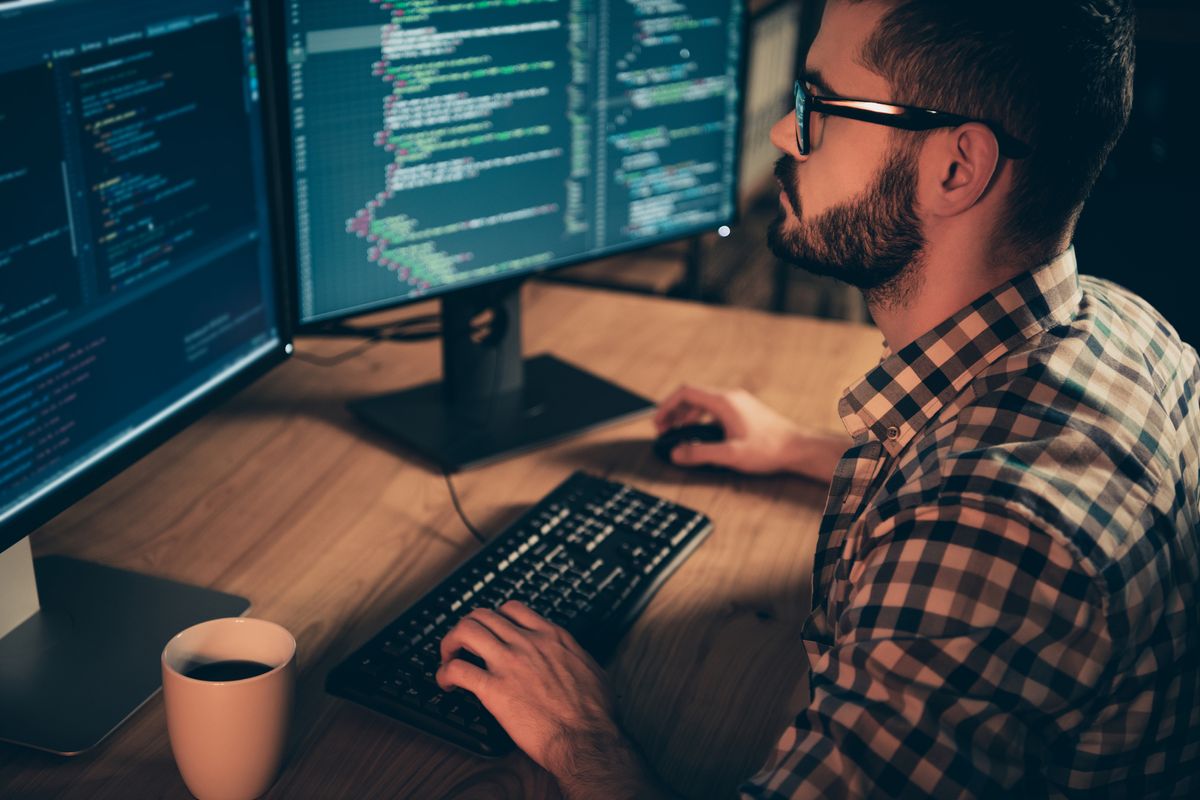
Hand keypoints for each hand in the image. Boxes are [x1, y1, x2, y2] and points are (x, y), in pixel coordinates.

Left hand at [436, 602, 653, 794]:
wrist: (586, 738)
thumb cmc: (594, 712)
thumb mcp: (590, 667)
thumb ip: (573, 654)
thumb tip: (571, 657)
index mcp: (550, 636)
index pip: (512, 609)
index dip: (494, 618)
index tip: (490, 632)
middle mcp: (526, 642)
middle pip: (482, 615)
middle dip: (466, 627)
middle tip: (462, 645)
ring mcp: (508, 663)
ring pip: (465, 631)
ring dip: (450, 643)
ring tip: (449, 658)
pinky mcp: (493, 689)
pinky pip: (457, 670)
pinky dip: (444, 674)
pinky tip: (445, 684)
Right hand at [655, 385, 816, 474]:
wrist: (798, 447)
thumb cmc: (769, 448)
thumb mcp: (731, 454)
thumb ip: (700, 454)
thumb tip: (676, 453)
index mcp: (724, 401)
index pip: (686, 392)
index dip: (666, 406)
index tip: (657, 422)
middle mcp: (730, 396)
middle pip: (692, 396)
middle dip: (673, 411)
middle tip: (663, 429)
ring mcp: (738, 402)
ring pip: (703, 402)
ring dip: (686, 415)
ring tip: (677, 432)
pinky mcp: (743, 410)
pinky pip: (714, 408)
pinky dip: (700, 417)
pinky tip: (700, 433)